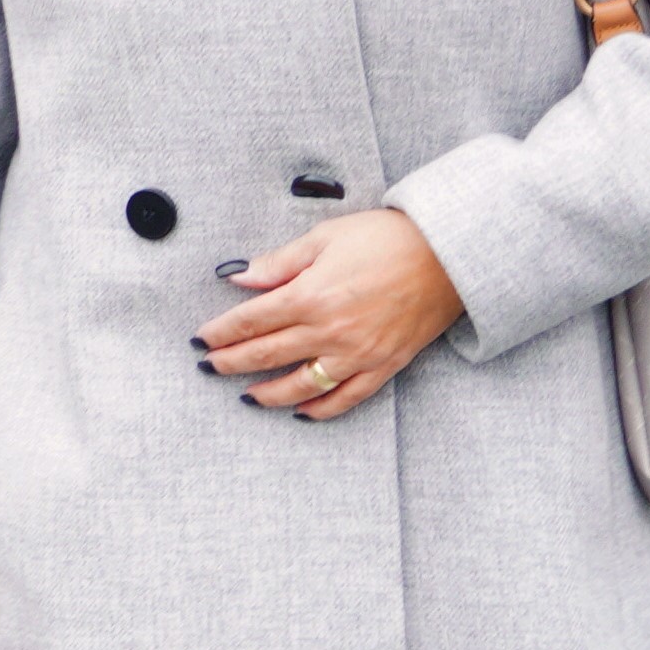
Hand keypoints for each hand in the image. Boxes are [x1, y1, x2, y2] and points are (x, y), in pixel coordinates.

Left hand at [199, 206, 463, 420]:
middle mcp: (330, 331)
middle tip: (209, 368)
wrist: (448, 255)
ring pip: (301, 385)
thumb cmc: (387, 239)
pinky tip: (301, 411)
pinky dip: (320, 409)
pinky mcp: (383, 365)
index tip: (201, 340)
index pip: (250, 322)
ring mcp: (357, 353)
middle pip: (267, 355)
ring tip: (246, 396)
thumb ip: (279, 262)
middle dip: (232, 363)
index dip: (221, 333)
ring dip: (268, 394)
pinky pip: (345, 398)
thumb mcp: (325, 238)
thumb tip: (239, 278)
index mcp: (310, 296)